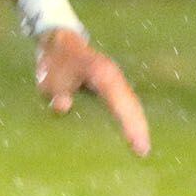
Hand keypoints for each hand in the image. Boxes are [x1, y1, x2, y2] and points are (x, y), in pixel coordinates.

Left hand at [35, 29, 150, 156]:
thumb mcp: (51, 77)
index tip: (136, 143)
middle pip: (132, 104)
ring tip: (142, 149)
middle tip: (144, 152)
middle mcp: (114, 77)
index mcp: (102, 73)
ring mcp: (116, 81)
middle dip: (139, 127)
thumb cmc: (55, 63)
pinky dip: (131, 118)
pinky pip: (126, 104)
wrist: (58, 43)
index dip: (129, 123)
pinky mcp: (113, 86)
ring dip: (138, 124)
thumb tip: (63, 107)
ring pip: (132, 104)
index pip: (120, 101)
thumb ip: (58, 92)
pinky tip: (134, 135)